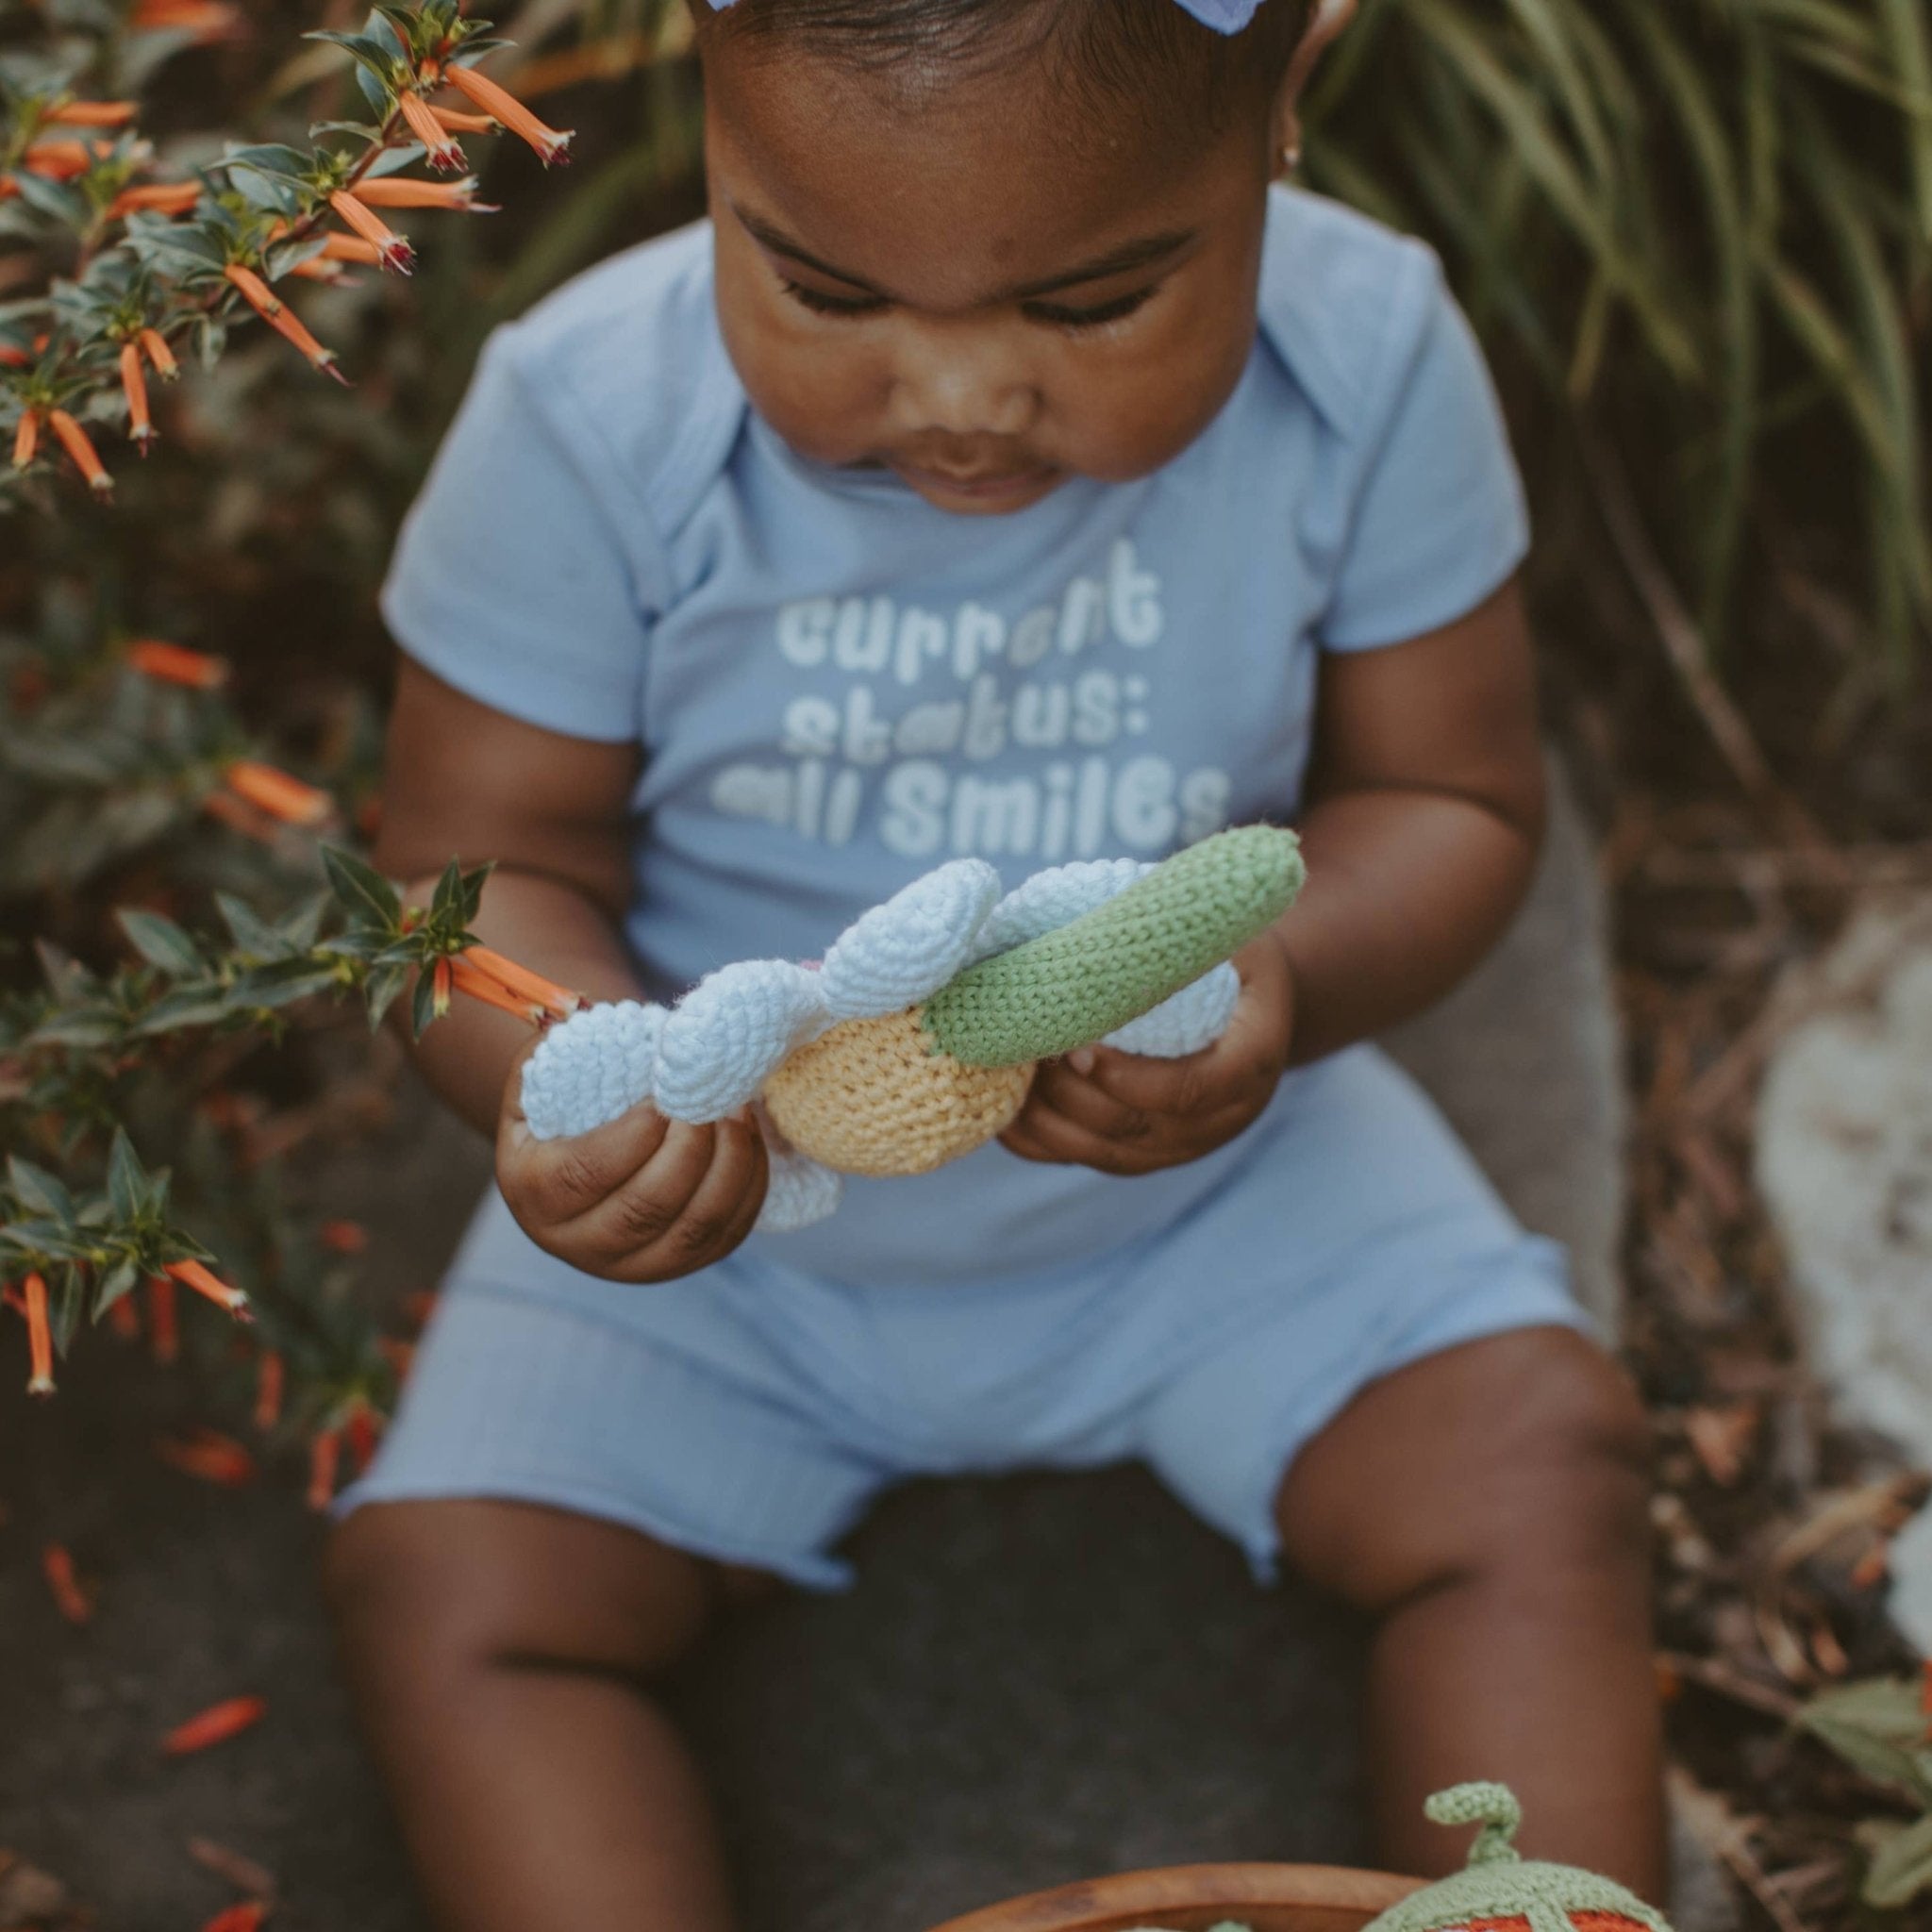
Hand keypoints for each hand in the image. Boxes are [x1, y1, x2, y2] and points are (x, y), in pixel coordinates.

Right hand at [496, 1032, 769, 1282]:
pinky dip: (748, 1187)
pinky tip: (748, 1141)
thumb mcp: (545, 1070)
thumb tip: (607, 1019)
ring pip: (695, 1229)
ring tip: (738, 1113)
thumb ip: (564, 1047)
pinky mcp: (681, 1265)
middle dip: (690, 1149)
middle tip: (712, 1101)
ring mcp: (633, 1265)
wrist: (582, 1150)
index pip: (584, 1175)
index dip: (632, 1136)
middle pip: (645, 1209)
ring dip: (728, 1166)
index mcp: (534, 1193)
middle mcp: (578, 1242)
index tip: (663, 1097)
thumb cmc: (565, 1098)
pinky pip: (727, 1235)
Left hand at [999, 934, 1295, 1175]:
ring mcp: (1180, 1145)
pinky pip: (1083, 1158)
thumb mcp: (1224, 937)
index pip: (1192, 1091)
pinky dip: (1037, 1139)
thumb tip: (1097, 919)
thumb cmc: (1231, 957)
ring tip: (1008, 1067)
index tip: (1081, 1049)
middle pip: (1135, 1126)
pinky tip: (1003, 1104)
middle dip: (1072, 1093)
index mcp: (1251, 1063)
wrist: (1253, 1007)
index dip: (1131, 1079)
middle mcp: (1221, 1119)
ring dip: (1047, 1117)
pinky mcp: (1143, 1155)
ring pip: (1102, 1151)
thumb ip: (1176, 941)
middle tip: (1027, 1047)